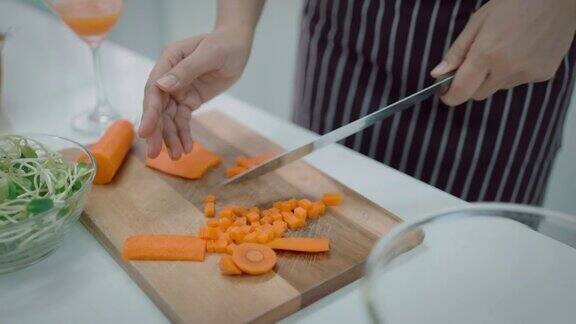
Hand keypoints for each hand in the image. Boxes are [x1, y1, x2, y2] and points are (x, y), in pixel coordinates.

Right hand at [139, 28, 252, 158]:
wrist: (237, 47)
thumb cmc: (224, 45)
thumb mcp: (208, 54)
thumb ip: (185, 70)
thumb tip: (163, 86)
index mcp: (168, 60)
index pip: (154, 89)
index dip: (149, 112)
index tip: (145, 132)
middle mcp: (168, 76)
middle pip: (157, 107)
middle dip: (156, 131)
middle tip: (153, 154)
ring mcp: (177, 89)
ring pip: (169, 117)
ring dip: (170, 137)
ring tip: (176, 156)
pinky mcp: (188, 99)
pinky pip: (182, 119)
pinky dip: (183, 134)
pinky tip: (187, 148)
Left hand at [431, 0, 575, 105]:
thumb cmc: (515, 3)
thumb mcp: (478, 21)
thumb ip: (457, 51)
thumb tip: (438, 74)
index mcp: (487, 54)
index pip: (461, 91)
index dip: (450, 96)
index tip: (445, 93)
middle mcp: (507, 68)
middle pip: (478, 94)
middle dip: (471, 84)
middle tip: (475, 63)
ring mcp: (527, 73)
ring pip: (499, 88)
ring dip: (494, 76)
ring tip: (505, 50)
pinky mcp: (543, 75)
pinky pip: (519, 81)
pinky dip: (515, 72)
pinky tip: (522, 51)